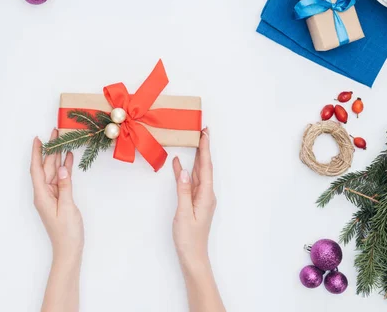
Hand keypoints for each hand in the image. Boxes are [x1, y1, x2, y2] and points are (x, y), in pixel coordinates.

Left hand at [31, 129, 83, 261]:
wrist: (69, 250)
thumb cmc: (67, 232)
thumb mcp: (67, 207)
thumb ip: (65, 186)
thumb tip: (61, 168)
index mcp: (42, 195)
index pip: (36, 170)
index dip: (36, 154)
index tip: (37, 139)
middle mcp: (44, 194)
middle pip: (45, 168)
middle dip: (50, 150)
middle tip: (56, 132)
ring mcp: (51, 196)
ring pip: (53, 172)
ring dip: (58, 158)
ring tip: (63, 141)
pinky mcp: (59, 199)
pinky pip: (60, 180)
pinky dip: (64, 170)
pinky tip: (68, 159)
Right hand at [172, 127, 215, 269]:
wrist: (193, 256)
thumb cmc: (189, 238)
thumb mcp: (184, 214)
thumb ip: (183, 191)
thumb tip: (184, 171)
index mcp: (206, 195)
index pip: (206, 167)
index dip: (205, 149)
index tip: (205, 133)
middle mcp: (206, 194)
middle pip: (205, 166)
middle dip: (203, 148)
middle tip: (201, 130)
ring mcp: (201, 198)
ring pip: (198, 172)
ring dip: (196, 157)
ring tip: (193, 141)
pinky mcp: (195, 202)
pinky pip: (191, 182)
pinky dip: (185, 171)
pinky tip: (179, 164)